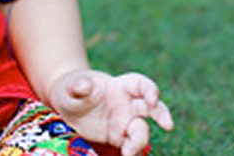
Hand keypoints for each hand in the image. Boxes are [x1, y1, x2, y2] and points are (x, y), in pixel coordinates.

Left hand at [49, 70, 173, 155]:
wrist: (65, 106)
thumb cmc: (70, 89)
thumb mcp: (70, 85)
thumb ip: (77, 85)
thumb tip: (83, 86)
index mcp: (119, 87)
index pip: (140, 85)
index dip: (150, 90)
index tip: (153, 98)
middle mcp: (127, 104)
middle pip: (152, 108)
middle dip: (162, 114)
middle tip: (168, 125)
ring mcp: (124, 122)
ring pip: (141, 131)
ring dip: (140, 141)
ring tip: (130, 151)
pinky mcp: (118, 138)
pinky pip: (130, 146)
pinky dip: (131, 152)